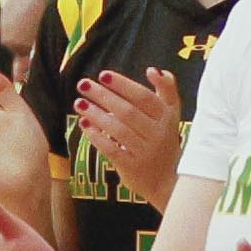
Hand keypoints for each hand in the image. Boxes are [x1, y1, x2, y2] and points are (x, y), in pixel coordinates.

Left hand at [70, 63, 184, 207]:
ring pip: (118, 130)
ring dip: (97, 115)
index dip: (124, 85)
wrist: (168, 181)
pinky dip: (97, 137)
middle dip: (103, 96)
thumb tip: (154, 70)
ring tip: (79, 103)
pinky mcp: (133, 167)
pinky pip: (112, 150)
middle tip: (83, 84)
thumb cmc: (164, 140)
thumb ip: (166, 90)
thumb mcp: (171, 115)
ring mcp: (146, 152)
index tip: (103, 75)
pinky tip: (84, 125)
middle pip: (128, 111)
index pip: (144, 97)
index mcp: (167, 117)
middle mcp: (158, 134)